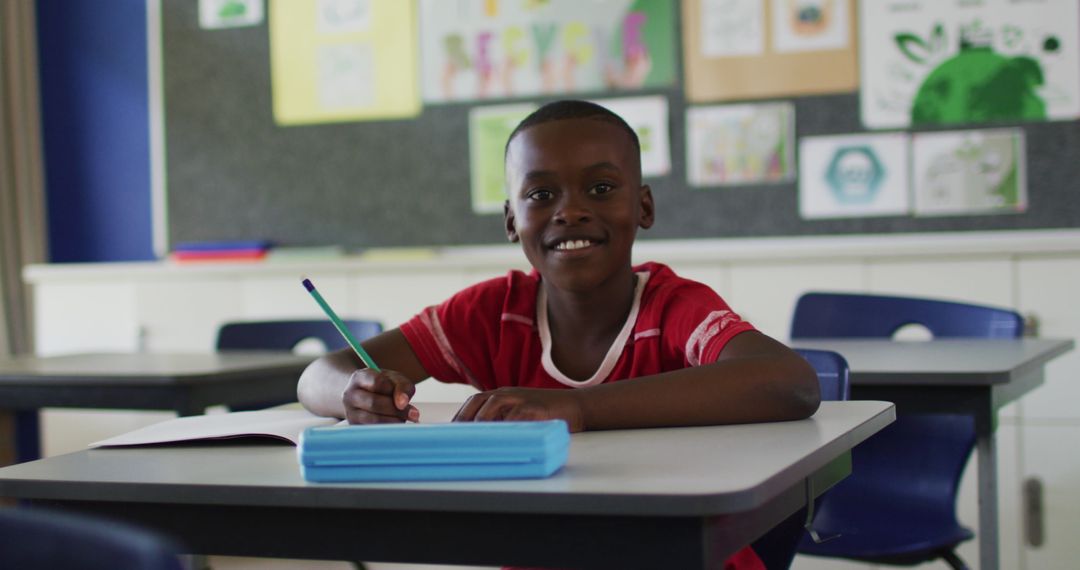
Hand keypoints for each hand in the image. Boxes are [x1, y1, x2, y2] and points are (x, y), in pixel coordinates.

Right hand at [341, 368, 419, 424]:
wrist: (366, 395)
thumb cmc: (384, 386)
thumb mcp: (395, 379)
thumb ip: (403, 386)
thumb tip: (402, 403)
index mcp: (359, 377)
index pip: (377, 382)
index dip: (394, 391)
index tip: (406, 401)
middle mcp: (350, 394)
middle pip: (374, 403)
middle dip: (397, 410)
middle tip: (414, 414)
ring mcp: (349, 412)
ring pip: (372, 420)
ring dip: (393, 421)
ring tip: (404, 420)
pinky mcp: (354, 427)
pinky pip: (372, 431)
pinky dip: (387, 430)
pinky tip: (395, 426)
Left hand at [452, 387, 585, 431]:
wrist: (577, 406)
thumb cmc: (547, 413)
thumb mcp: (522, 412)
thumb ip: (503, 420)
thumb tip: (483, 439)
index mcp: (503, 395)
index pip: (474, 402)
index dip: (460, 415)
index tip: (449, 431)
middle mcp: (509, 394)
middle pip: (478, 401)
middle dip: (464, 418)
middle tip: (455, 437)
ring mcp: (522, 399)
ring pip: (493, 405)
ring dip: (480, 420)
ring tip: (471, 437)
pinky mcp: (535, 407)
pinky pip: (515, 416)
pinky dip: (504, 426)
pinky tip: (497, 438)